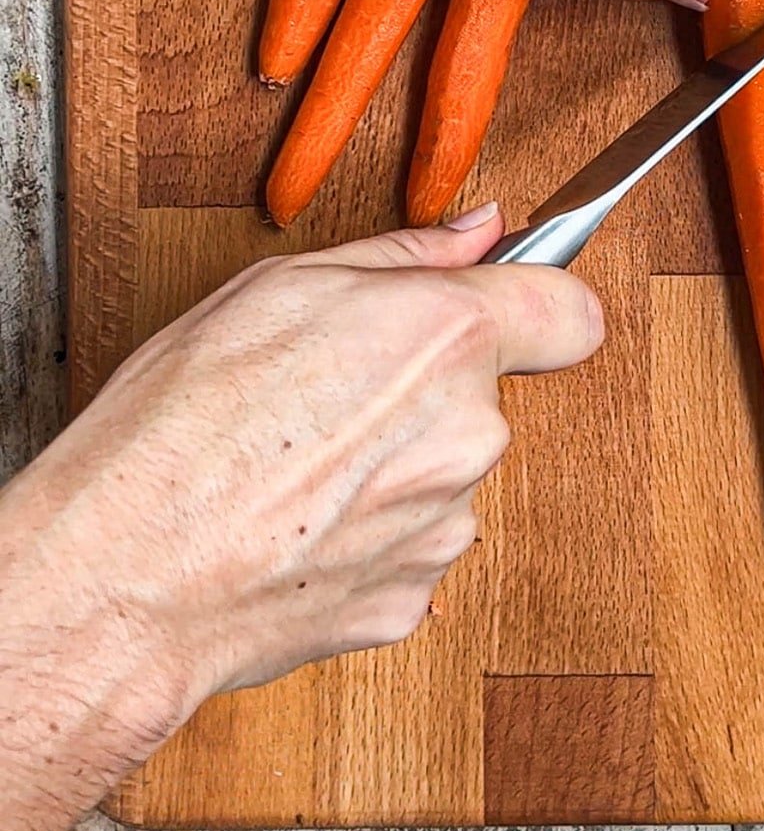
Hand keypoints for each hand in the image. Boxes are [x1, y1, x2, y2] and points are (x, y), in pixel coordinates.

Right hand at [0, 209, 600, 713]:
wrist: (127, 576)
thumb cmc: (182, 426)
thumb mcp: (279, 286)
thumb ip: (403, 255)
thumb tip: (476, 233)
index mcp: (446, 337)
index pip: (570, 311)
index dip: (540, 304)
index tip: (515, 307)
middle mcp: (469, 432)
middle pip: (484, 394)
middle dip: (424, 387)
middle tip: (328, 391)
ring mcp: (446, 523)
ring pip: (443, 470)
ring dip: (392, 464)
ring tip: (293, 465)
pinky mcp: (414, 597)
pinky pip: (410, 543)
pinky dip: (365, 533)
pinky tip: (294, 521)